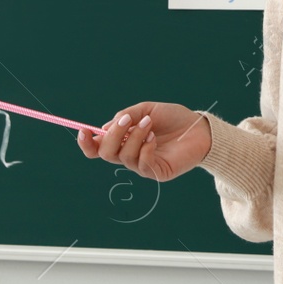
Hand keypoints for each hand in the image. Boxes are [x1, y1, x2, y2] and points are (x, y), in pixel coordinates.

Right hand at [77, 101, 211, 182]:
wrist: (200, 127)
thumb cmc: (174, 118)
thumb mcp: (147, 110)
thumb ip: (126, 117)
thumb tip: (105, 129)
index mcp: (124, 141)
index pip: (97, 148)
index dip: (86, 143)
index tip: (83, 131)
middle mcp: (130, 155)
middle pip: (105, 153)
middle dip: (113, 136)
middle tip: (127, 120)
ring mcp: (142, 166)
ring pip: (124, 157)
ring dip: (134, 137)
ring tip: (150, 124)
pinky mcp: (157, 173)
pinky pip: (142, 164)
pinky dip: (145, 148)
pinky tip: (155, 138)